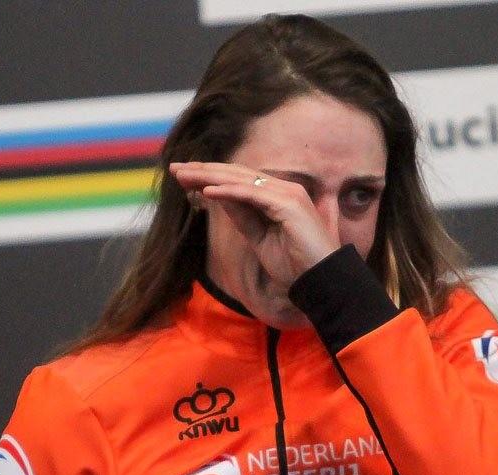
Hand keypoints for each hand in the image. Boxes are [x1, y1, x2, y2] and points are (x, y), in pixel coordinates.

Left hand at [169, 161, 339, 286]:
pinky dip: (228, 191)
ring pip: (241, 180)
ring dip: (209, 176)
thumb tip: (218, 198)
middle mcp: (283, 189)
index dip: (210, 177)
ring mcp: (288, 195)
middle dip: (204, 170)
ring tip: (183, 175)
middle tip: (175, 169)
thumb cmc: (295, 264)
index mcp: (278, 196)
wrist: (322, 282)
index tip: (184, 178)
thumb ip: (243, 216)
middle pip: (236, 174)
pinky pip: (252, 195)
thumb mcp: (259, 238)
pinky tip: (207, 191)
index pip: (238, 181)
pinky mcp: (289, 205)